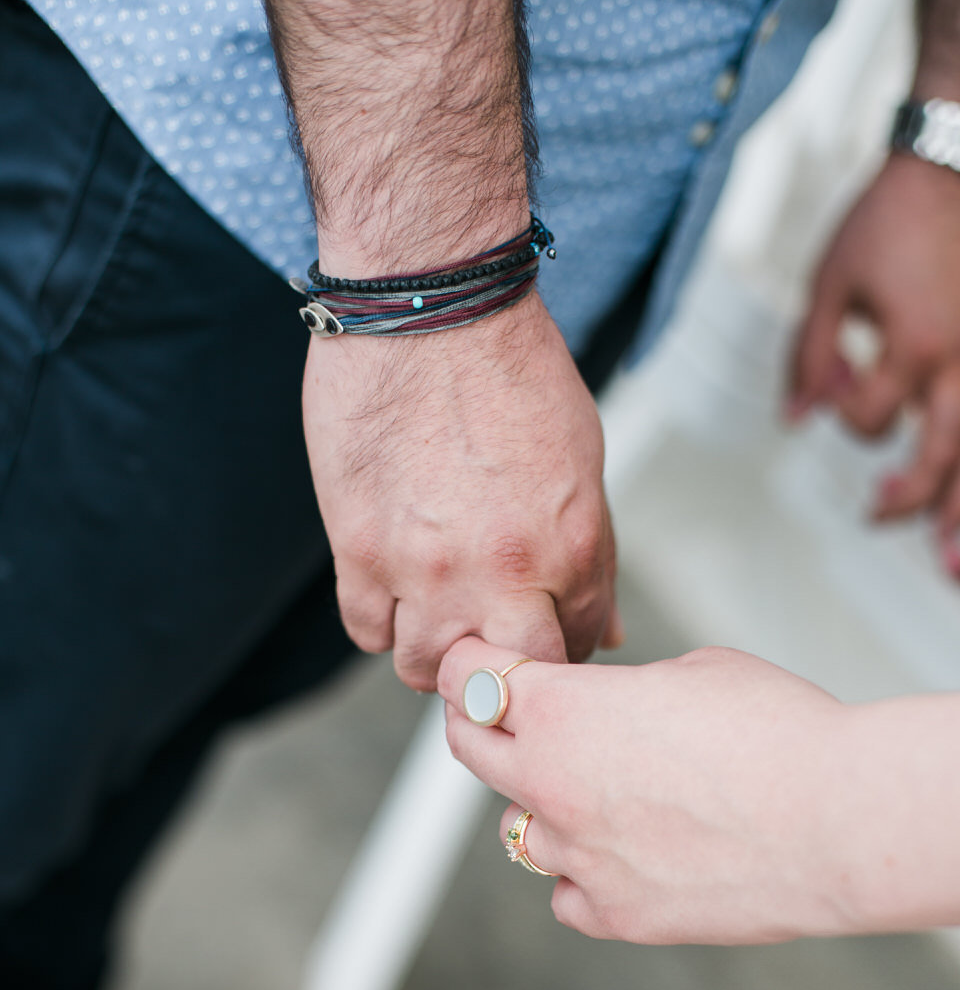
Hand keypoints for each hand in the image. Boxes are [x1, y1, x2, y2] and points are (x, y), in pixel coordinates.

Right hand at [302, 294, 618, 689]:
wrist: (430, 304)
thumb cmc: (511, 369)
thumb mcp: (582, 465)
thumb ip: (591, 559)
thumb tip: (602, 629)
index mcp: (565, 550)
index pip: (571, 653)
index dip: (558, 654)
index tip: (543, 639)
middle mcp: (496, 571)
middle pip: (500, 686)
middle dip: (501, 676)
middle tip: (492, 649)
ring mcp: (420, 568)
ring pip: (424, 670)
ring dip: (436, 650)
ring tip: (441, 610)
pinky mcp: (357, 549)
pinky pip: (367, 629)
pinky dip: (384, 619)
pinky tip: (397, 585)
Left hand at [439, 637, 862, 944]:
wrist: (837, 820)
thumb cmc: (782, 736)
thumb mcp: (694, 671)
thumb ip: (629, 690)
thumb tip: (619, 708)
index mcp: (563, 709)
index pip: (468, 677)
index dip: (469, 663)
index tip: (474, 664)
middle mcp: (550, 784)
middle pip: (470, 748)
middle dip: (479, 724)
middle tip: (500, 717)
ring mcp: (578, 856)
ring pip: (516, 831)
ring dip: (541, 807)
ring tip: (596, 796)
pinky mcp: (613, 913)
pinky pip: (566, 893)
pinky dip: (583, 875)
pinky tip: (623, 856)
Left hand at [789, 154, 959, 574]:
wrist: (956, 160)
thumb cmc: (892, 217)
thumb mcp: (830, 282)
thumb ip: (810, 355)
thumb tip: (795, 419)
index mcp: (910, 344)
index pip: (867, 414)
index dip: (843, 410)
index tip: (838, 384)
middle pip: (941, 457)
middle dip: (911, 504)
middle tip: (879, 520)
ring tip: (953, 568)